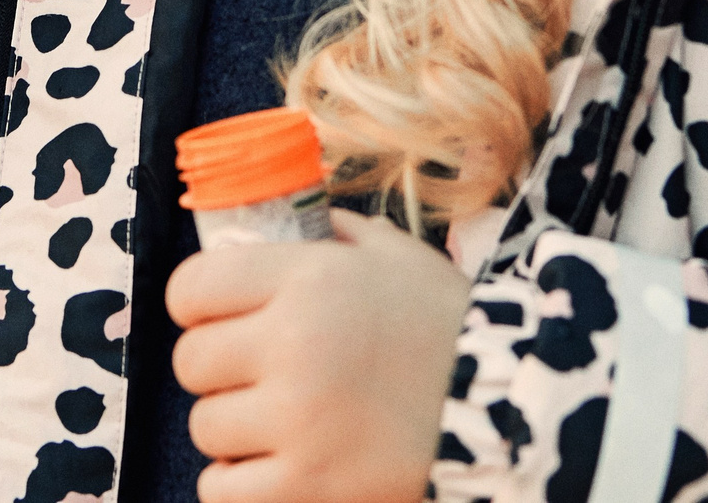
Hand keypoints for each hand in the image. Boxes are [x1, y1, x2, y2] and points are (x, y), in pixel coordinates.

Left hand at [168, 209, 472, 502]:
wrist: (516, 412)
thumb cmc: (449, 328)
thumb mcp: (393, 256)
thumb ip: (325, 235)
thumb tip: (257, 230)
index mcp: (308, 279)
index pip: (191, 287)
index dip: (198, 304)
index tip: (216, 317)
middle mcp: (294, 345)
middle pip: (192, 361)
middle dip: (220, 368)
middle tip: (260, 374)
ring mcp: (298, 422)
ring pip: (207, 427)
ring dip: (236, 428)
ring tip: (283, 421)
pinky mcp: (309, 487)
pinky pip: (222, 490)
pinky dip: (240, 484)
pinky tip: (277, 466)